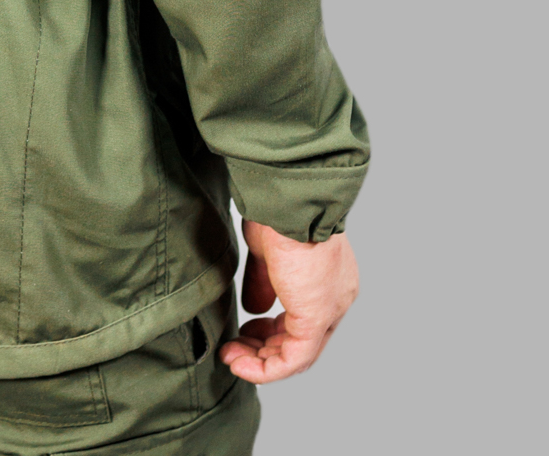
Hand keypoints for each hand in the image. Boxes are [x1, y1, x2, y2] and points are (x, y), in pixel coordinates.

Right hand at [219, 220, 358, 385]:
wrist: (287, 201)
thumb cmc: (277, 213)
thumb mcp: (267, 251)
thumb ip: (263, 282)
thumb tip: (254, 309)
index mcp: (328, 277)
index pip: (304, 318)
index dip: (272, 330)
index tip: (245, 331)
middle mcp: (336, 297)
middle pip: (302, 340)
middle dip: (263, 349)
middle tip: (234, 349)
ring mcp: (329, 309)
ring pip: (298, 354)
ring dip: (260, 361)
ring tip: (232, 358)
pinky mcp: (315, 318)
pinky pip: (293, 359)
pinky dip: (265, 368)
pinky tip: (241, 363)